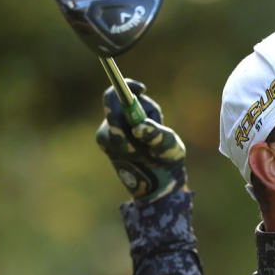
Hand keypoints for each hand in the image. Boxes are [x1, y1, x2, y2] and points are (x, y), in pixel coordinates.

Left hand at [95, 79, 186, 204]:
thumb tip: (139, 125)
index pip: (112, 101)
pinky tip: (147, 138)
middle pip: (121, 104)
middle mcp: (106, 134)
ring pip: (124, 112)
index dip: (125, 89)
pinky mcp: (111, 137)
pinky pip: (125, 119)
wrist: (157, 186)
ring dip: (142, 117)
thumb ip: (156, 134)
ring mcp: (107, 136)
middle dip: (142, 108)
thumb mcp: (168, 148)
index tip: (141, 88)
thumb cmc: (164, 166)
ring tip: (154, 136)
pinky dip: (138, 123)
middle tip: (157, 121)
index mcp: (115, 136)